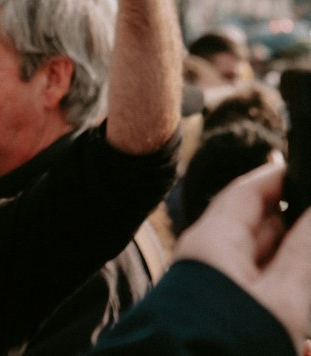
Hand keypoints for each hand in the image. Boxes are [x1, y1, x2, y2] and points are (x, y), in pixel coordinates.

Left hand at [176, 162, 310, 352]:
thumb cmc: (229, 341)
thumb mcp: (281, 298)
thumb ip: (303, 252)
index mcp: (216, 240)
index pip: (251, 193)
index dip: (284, 181)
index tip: (310, 175)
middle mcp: (214, 262)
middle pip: (265, 235)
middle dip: (299, 240)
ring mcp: (219, 295)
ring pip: (269, 277)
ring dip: (297, 281)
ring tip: (305, 320)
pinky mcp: (227, 322)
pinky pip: (265, 307)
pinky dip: (289, 312)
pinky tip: (303, 338)